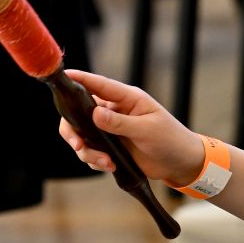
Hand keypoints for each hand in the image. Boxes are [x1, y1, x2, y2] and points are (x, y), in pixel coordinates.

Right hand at [57, 69, 203, 183]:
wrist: (179, 162)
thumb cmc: (169, 139)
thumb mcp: (146, 130)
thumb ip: (120, 123)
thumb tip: (95, 114)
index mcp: (127, 98)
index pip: (100, 85)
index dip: (81, 79)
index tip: (64, 75)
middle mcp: (115, 111)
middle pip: (80, 112)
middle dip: (74, 130)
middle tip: (78, 145)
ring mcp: (111, 129)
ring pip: (82, 135)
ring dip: (88, 151)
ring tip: (106, 162)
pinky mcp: (110, 146)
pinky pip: (91, 151)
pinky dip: (95, 160)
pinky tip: (110, 166)